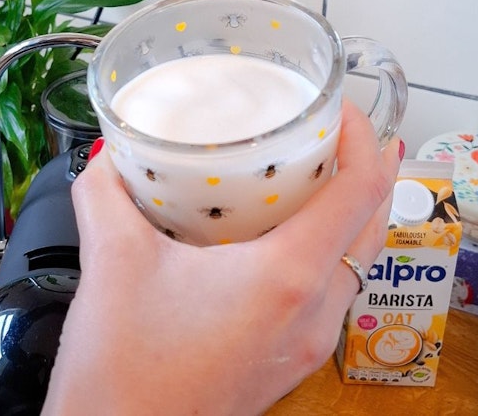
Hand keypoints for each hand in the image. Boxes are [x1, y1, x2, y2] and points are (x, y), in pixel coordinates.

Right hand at [42, 101, 401, 415]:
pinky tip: (277, 241)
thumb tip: (109, 154)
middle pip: (372, 227)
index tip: (341, 108)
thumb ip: (105, 191)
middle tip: (337, 131)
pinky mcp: (287, 363)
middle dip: (365, 171)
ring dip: (347, 215)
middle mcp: (312, 312)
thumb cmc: (123, 370)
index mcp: (286, 277)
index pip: (360, 192)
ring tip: (313, 178)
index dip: (362, 140)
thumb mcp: (110, 259)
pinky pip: (327, 295)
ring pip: (354, 264)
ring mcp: (306, 344)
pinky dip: (321, 255)